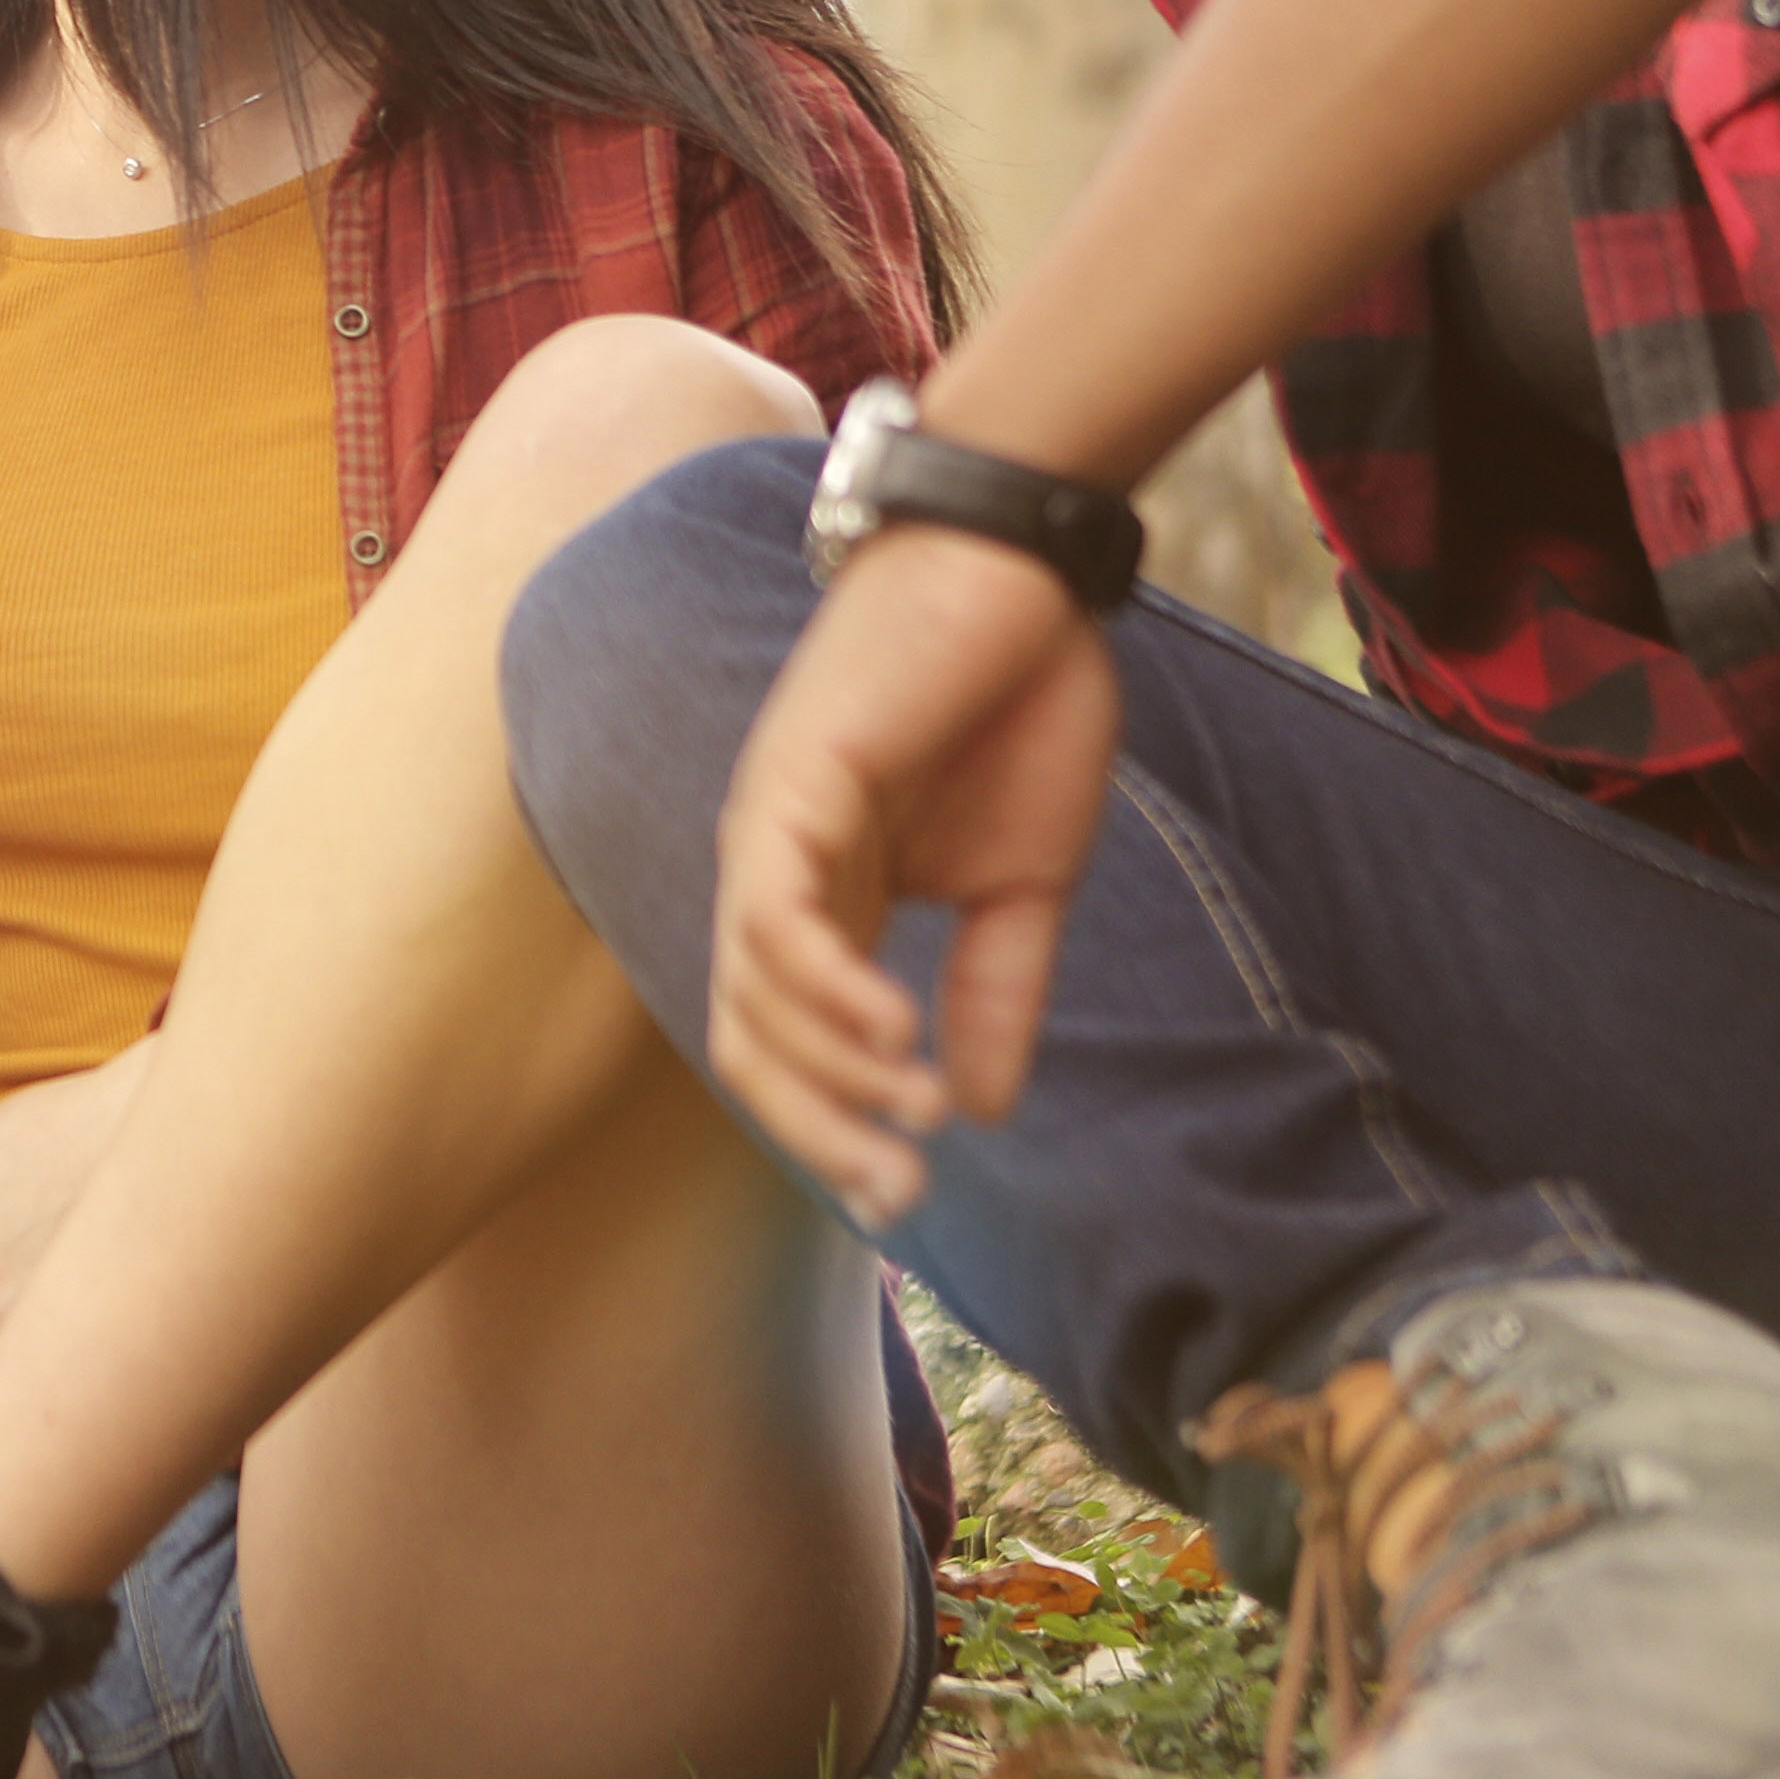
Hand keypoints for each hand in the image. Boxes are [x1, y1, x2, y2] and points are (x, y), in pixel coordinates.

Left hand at [707, 523, 1124, 1226]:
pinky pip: (779, 913)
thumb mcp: (1023, 885)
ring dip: (831, 1072)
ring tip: (917, 1111)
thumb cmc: (1018, 709)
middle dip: (820, 1131)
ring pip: (751, 992)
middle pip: (751, 1041)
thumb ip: (996, 990)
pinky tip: (895, 1029)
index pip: (793, 1047)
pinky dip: (824, 985)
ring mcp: (773, 830)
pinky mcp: (793, 786)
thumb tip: (980, 1111)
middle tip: (899, 1196)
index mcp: (829, 901)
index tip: (910, 1199)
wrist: (1028, 579)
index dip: (837, 1130)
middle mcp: (778, 875)